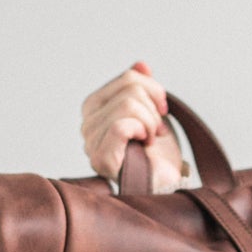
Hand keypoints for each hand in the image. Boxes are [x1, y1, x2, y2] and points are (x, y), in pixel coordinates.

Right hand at [80, 61, 184, 189]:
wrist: (164, 187)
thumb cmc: (156, 156)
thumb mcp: (152, 114)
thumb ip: (142, 89)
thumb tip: (141, 65)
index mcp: (96, 109)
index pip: (127, 79)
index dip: (153, 90)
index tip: (162, 111)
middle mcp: (87, 124)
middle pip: (129, 89)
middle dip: (153, 108)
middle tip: (158, 131)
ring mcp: (91, 142)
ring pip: (128, 106)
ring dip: (150, 123)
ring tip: (151, 139)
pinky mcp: (101, 158)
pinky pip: (120, 126)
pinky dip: (141, 131)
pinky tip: (145, 144)